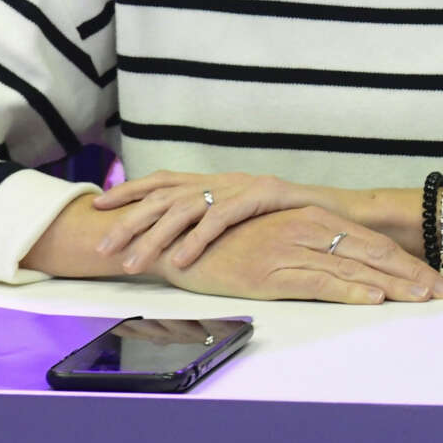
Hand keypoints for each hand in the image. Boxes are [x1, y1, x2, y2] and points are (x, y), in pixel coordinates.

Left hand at [93, 170, 338, 271]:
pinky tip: (180, 260)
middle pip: (166, 194)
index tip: (98, 205)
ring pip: (188, 207)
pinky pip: (222, 218)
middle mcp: (226, 178)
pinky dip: (197, 239)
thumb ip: (214, 220)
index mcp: (218, 181)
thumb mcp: (246, 219)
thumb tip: (174, 237)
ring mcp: (244, 185)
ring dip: (156, 237)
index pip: (164, 180)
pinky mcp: (264, 195)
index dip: (130, 190)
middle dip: (130, 220)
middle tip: (103, 247)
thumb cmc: (292, 222)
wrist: (344, 214)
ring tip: (134, 263)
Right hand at [155, 205, 442, 304]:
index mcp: (316, 219)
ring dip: (391, 285)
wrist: (182, 240)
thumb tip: (355, 265)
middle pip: (372, 254)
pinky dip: (348, 291)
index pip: (372, 243)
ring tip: (421, 297)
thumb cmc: (234, 240)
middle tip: (442, 292)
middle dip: (411, 275)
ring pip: (352, 268)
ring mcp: (291, 250)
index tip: (434, 279)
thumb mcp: (282, 235)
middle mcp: (309, 230)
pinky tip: (371, 298)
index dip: (406, 263)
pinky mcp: (271, 272)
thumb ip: (317, 245)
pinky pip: (317, 282)